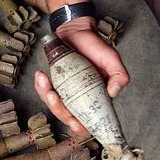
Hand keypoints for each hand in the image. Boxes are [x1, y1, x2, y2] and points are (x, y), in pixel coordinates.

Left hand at [34, 16, 129, 137]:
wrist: (77, 31)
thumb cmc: (95, 46)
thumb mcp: (112, 59)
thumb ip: (119, 75)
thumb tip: (113, 92)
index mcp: (96, 98)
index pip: (90, 121)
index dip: (83, 128)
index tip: (76, 124)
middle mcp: (80, 98)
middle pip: (68, 116)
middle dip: (59, 111)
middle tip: (54, 97)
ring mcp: (66, 92)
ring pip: (54, 106)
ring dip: (47, 98)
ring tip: (45, 81)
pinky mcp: (55, 84)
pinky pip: (44, 92)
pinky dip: (40, 86)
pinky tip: (41, 75)